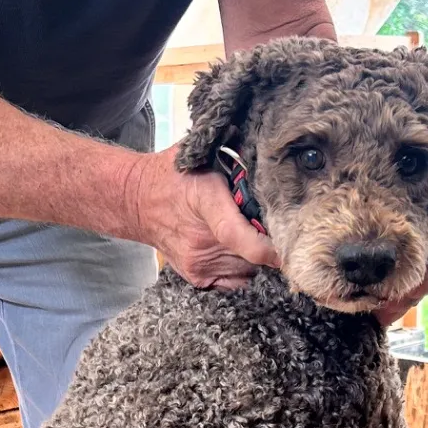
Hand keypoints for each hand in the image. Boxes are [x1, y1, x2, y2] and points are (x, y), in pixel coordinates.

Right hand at [126, 153, 279, 288]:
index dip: (269, 246)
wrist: (138, 202)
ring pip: (249, 268)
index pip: (239, 236)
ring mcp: (198, 262)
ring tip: (247, 232)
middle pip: (252, 255)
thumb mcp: (203, 155)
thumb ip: (238, 154)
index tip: (289, 241)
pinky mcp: (198, 277)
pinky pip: (237, 279)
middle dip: (268, 241)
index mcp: (204, 201)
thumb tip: (270, 148)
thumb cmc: (174, 176)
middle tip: (266, 223)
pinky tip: (235, 248)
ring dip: (255, 254)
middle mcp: (200, 239)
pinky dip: (243, 266)